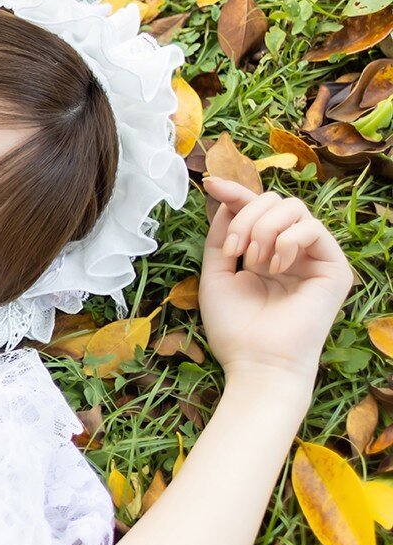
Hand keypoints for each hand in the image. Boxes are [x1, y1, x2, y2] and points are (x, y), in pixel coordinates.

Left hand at [197, 176, 353, 388]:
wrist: (257, 361)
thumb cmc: (235, 327)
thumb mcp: (216, 274)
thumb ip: (222, 237)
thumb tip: (225, 199)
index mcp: (264, 252)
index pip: (254, 210)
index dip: (235, 192)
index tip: (211, 184)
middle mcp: (290, 251)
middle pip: (273, 201)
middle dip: (246, 217)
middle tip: (235, 252)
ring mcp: (313, 258)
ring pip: (293, 208)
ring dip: (264, 229)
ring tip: (253, 262)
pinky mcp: (334, 268)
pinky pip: (313, 228)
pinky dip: (287, 240)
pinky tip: (275, 267)